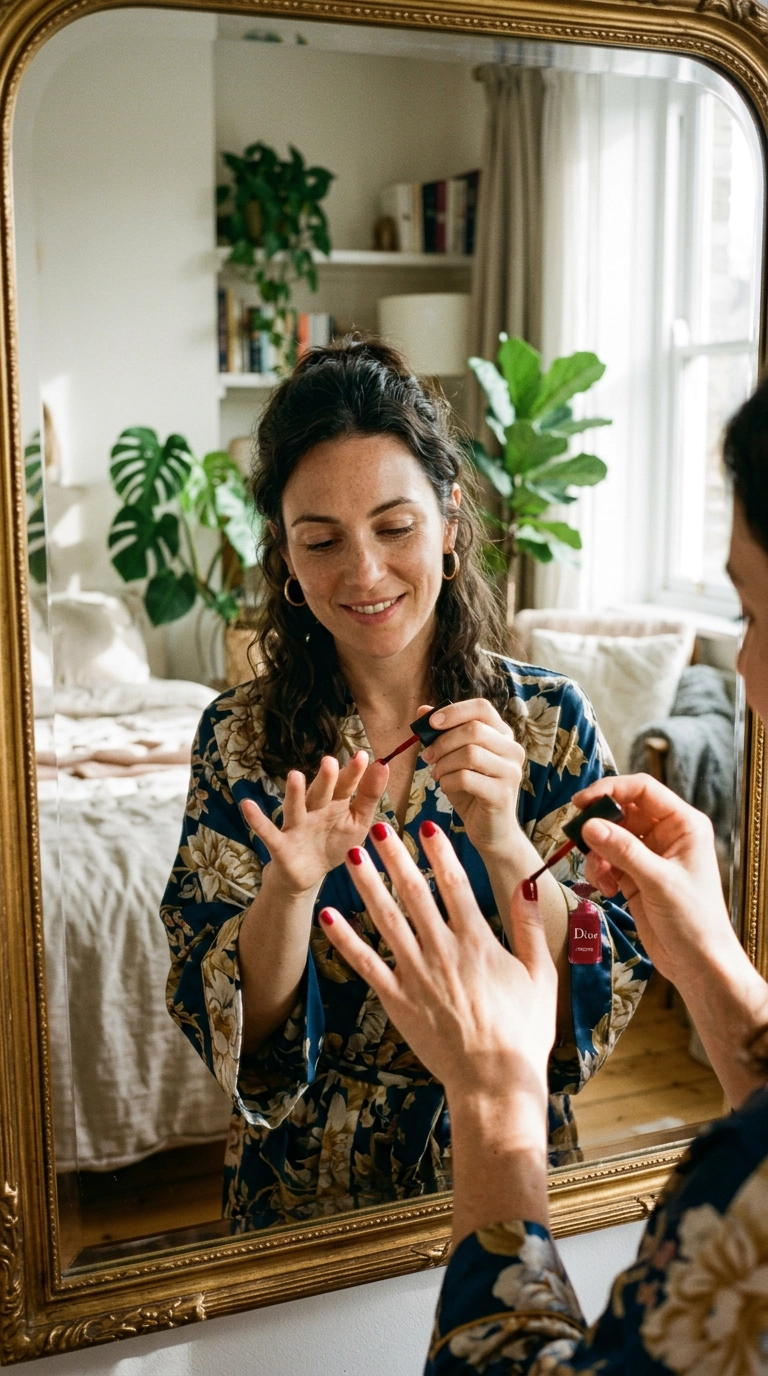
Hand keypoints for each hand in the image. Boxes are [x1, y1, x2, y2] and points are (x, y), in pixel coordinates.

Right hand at [241, 752, 386, 896]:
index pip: (346, 787)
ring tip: (294, 775)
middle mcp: (315, 811)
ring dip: (294, 794)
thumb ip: (369, 796)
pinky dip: (257, 820)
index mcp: (336, 805)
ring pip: (295, 808)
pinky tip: (247, 805)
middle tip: (330, 761)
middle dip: (325, 779)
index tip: (363, 756)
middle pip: (321, 793)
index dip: (353, 773)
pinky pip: (267, 832)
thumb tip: (383, 765)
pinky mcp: (280, 845)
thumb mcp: (357, 822)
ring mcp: (296, 826)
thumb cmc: (334, 843)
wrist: (307, 875)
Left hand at [320, 821, 555, 1118]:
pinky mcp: (397, 1000)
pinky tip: (329, 915)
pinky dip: (345, 939)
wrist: (495, 1082)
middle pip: (413, 893)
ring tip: (351, 855)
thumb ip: (530, 926)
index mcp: (478, 941)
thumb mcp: (540, 974)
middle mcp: (443, 951)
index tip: (425, 823)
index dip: (438, 850)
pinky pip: (366, 964)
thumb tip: (528, 883)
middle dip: (394, 856)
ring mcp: (417, 975)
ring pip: (386, 920)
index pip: (454, 883)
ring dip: (367, 885)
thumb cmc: (524, 1031)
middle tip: (377, 825)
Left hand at [419, 700, 524, 857]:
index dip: (454, 711)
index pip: (482, 708)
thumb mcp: (453, 758)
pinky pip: (466, 778)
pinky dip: (448, 781)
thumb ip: (442, 733)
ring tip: (437, 774)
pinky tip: (445, 788)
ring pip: (470, 753)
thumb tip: (422, 710)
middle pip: (473, 730)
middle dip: (442, 742)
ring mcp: (511, 771)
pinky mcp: (503, 793)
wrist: (491, 831)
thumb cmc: (471, 790)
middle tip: (427, 757)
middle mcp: (513, 749)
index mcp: (503, 735)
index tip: (430, 723)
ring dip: (444, 763)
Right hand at [575, 773, 735, 981]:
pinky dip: (599, 872)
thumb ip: (623, 851)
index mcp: (683, 824)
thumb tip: (589, 825)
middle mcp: (666, 835)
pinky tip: (606, 890)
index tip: (582, 803)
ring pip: (610, 837)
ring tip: (600, 877)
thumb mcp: (658, 881)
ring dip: (597, 854)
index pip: (642, 789)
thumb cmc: (694, 920)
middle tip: (579, 838)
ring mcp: (649, 855)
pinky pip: (607, 861)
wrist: (698, 963)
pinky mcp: (635, 876)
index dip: (610, 790)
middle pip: (621, 811)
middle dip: (599, 826)